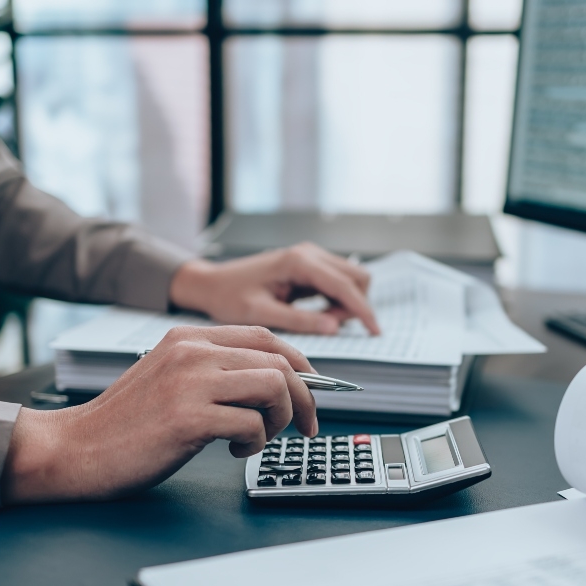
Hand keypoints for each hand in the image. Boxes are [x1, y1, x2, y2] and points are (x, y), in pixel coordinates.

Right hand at [0, 326, 317, 503]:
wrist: (74, 449)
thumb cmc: (125, 423)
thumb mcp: (170, 377)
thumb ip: (214, 370)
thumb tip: (277, 381)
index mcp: (188, 338)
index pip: (266, 337)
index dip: (300, 365)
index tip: (311, 391)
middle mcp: (192, 352)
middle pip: (279, 361)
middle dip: (304, 398)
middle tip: (304, 426)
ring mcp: (189, 383)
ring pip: (274, 386)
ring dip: (280, 419)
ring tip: (256, 439)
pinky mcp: (187, 418)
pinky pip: (251, 424)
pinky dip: (254, 443)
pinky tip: (232, 451)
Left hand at [169, 242, 380, 335]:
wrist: (211, 284)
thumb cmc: (229, 296)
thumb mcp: (261, 314)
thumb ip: (299, 320)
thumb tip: (334, 327)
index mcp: (299, 261)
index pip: (345, 285)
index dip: (363, 310)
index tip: (374, 331)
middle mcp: (308, 254)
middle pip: (357, 277)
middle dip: (354, 306)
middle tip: (331, 328)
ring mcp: (310, 258)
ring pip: (350, 280)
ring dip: (346, 304)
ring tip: (320, 323)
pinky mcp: (308, 267)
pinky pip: (337, 284)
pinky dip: (337, 301)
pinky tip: (318, 315)